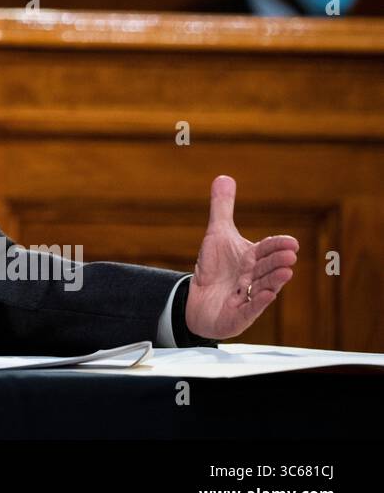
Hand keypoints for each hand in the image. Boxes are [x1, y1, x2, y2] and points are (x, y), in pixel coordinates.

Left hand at [185, 175, 298, 339]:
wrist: (200, 302)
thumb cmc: (215, 268)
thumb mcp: (217, 235)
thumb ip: (222, 208)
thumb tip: (224, 177)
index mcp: (252, 259)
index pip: (267, 250)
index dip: (277, 245)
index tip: (292, 242)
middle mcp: (253, 278)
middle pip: (267, 268)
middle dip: (277, 262)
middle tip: (290, 255)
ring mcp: (247, 297)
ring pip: (263, 288)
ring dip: (274, 281)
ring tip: (286, 272)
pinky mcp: (238, 315)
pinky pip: (249, 309)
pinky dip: (257, 302)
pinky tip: (266, 295)